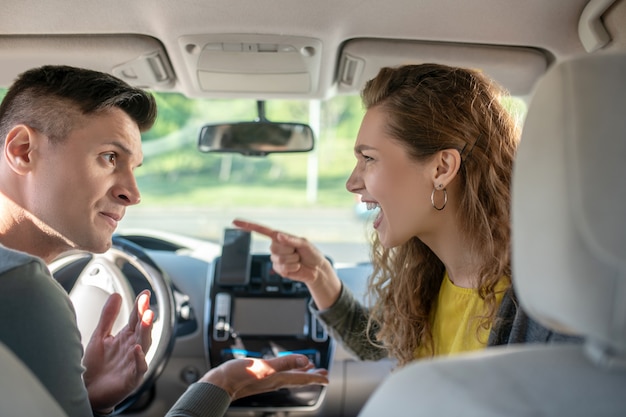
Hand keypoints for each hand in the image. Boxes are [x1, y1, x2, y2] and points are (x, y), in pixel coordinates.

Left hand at [82, 290, 154, 412]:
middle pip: (142, 330)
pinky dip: (139, 358)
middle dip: (145, 317)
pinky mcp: (131, 378)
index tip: (144, 293)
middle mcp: (133, 347)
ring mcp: (134, 362)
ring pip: (144, 345)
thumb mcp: (100, 336)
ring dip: (146, 333)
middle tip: (147, 305)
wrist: (88, 391)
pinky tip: (136, 349)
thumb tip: (116, 294)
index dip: (140, 306)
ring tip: (146, 320)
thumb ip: (108, 316)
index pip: (136, 318)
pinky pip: (139, 367)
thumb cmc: (96, 366)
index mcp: (126, 337)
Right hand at [200, 354, 328, 400]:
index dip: (315, 377)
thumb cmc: (238, 376)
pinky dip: (286, 371)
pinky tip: (284, 368)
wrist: (219, 384)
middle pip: (298, 379)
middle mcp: (274, 381)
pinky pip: (278, 375)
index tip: (327, 378)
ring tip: (309, 369)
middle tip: (323, 374)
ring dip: (300, 373)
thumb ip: (284, 363)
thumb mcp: (264, 367)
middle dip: (311, 376)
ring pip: (289, 377)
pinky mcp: (258, 378)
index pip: (301, 378)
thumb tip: (305, 360)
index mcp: (278, 378)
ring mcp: (266, 381)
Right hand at [232, 219, 327, 284]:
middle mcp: (276, 247)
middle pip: (274, 247)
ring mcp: (276, 258)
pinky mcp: (279, 269)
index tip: (235, 221)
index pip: (261, 230)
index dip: (248, 226)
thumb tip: (279, 236)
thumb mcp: (305, 243)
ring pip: (279, 259)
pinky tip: (296, 267)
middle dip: (290, 250)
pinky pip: (282, 268)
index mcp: (280, 237)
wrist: (316, 270)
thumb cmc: (312, 254)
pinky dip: (292, 268)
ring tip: (298, 260)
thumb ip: (292, 239)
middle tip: (297, 252)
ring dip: (292, 260)